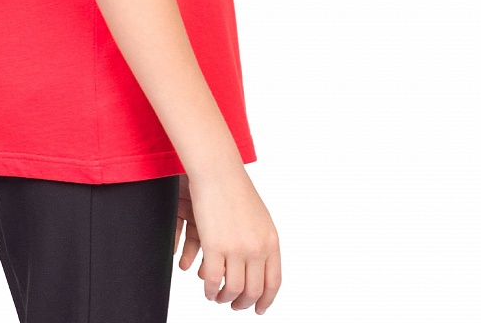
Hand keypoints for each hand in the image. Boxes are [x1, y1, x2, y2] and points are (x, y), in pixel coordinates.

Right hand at [173, 170, 280, 312]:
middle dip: (243, 303)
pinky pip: (213, 280)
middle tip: (234, 306)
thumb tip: (258, 265)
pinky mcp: (215, 246)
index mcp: (271, 241)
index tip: (258, 308)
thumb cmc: (234, 188)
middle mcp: (257, 248)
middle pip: (254, 290)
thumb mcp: (259, 217)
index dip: (266, 300)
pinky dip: (210, 290)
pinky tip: (207, 289)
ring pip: (233, 289)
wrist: (218, 171)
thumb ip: (261, 241)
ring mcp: (237, 249)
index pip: (273, 282)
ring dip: (225, 299)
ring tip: (218, 298)